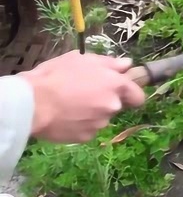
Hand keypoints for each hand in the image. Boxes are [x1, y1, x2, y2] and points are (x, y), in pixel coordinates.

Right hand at [18, 51, 145, 142]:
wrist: (31, 103)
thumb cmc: (56, 75)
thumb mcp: (82, 59)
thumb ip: (109, 63)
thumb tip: (127, 65)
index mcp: (116, 85)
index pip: (138, 96)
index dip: (131, 93)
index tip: (120, 91)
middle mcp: (113, 106)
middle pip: (117, 105)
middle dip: (105, 100)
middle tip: (84, 93)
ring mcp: (100, 123)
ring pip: (101, 117)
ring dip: (92, 112)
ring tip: (69, 104)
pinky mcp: (86, 137)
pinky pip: (88, 129)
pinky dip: (80, 124)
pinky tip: (65, 116)